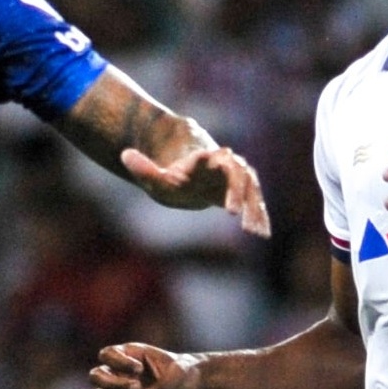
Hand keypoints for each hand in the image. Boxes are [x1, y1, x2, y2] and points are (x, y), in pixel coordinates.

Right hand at [90, 342, 201, 388]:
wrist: (188, 386)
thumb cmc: (182, 371)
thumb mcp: (179, 372)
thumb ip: (162, 385)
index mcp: (129, 354)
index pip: (107, 354)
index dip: (118, 362)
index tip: (139, 369)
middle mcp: (118, 372)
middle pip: (96, 376)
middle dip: (113, 384)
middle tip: (137, 387)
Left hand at [119, 140, 271, 235]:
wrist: (192, 181)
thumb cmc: (173, 179)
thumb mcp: (155, 178)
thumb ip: (143, 168)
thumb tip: (123, 155)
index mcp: (205, 160)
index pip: (214, 156)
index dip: (216, 159)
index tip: (217, 164)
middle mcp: (227, 167)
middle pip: (238, 173)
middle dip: (237, 191)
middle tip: (232, 213)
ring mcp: (238, 180)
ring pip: (252, 190)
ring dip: (254, 208)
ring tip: (254, 231)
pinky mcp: (245, 195)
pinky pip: (256, 205)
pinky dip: (260, 217)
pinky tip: (264, 234)